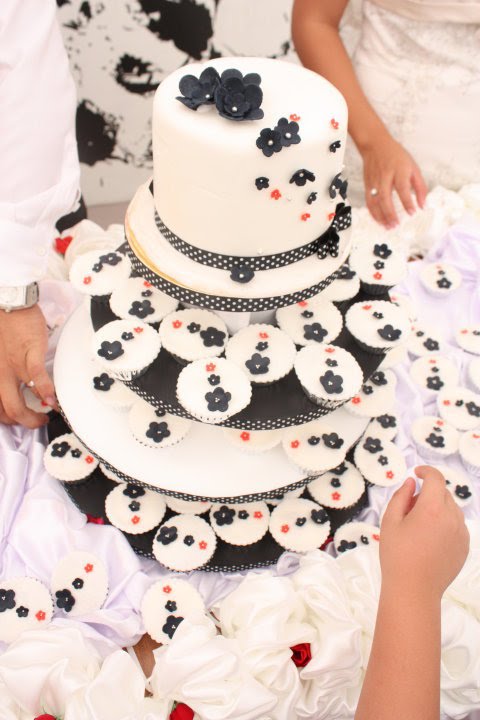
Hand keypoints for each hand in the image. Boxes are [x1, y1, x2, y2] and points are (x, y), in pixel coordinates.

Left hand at [0, 305, 55, 428]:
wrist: (9, 304)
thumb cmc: (4, 328)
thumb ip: (5, 373)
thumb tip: (22, 388)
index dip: (10, 418)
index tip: (23, 418)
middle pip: (8, 411)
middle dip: (26, 422)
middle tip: (39, 422)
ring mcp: (12, 367)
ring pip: (18, 403)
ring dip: (35, 415)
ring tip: (48, 413)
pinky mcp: (29, 355)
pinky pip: (37, 379)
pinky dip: (47, 392)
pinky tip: (54, 400)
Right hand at [361, 131, 427, 228]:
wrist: (375, 145)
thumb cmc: (396, 156)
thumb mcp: (413, 167)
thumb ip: (420, 187)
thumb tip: (422, 204)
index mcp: (399, 170)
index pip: (403, 188)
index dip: (407, 202)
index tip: (412, 212)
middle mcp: (385, 176)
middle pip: (385, 198)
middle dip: (390, 213)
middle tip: (396, 224)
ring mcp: (374, 182)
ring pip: (375, 202)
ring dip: (381, 216)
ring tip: (388, 226)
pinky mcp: (367, 185)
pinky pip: (369, 202)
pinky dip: (373, 213)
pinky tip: (379, 220)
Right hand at [380, 466, 468, 600]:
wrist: (414, 590)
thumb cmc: (396, 555)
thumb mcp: (390, 521)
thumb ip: (401, 497)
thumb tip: (412, 483)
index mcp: (432, 509)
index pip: (436, 478)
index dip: (426, 471)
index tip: (416, 473)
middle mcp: (452, 518)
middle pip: (443, 493)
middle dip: (427, 493)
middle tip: (409, 509)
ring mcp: (462, 533)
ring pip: (451, 509)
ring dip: (437, 508)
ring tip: (419, 527)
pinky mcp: (465, 546)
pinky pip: (457, 525)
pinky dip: (445, 523)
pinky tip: (430, 539)